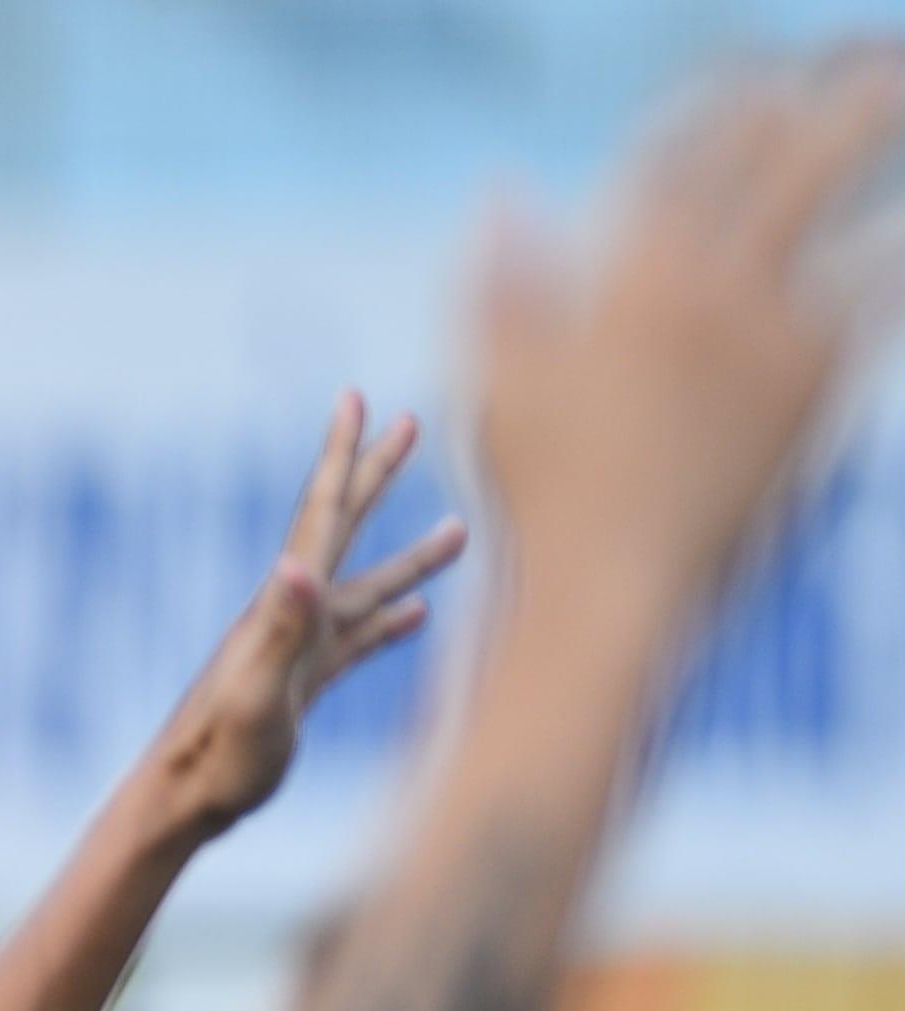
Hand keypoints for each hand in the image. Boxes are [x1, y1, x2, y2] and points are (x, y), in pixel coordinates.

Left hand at [143, 394, 463, 834]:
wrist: (184, 806)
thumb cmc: (218, 758)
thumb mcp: (255, 693)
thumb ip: (278, 629)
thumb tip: (297, 564)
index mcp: (285, 607)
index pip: (322, 514)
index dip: (342, 454)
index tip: (356, 397)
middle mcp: (292, 619)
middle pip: (342, 531)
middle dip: (376, 475)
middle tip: (411, 421)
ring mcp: (299, 653)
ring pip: (365, 589)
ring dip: (409, 557)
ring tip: (460, 528)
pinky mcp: (301, 689)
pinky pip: (356, 644)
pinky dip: (389, 622)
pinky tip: (417, 615)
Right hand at [467, 47, 904, 655]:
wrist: (612, 587)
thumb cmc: (540, 492)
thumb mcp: (499, 381)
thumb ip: (503, 282)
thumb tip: (502, 194)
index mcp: (633, 277)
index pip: (692, 150)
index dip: (725, 99)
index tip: (748, 76)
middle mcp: (716, 291)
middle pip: (796, 164)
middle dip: (839, 106)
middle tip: (876, 70)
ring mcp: (776, 338)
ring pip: (853, 221)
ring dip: (884, 164)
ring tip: (901, 118)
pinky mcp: (816, 391)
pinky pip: (876, 300)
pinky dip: (894, 260)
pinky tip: (903, 241)